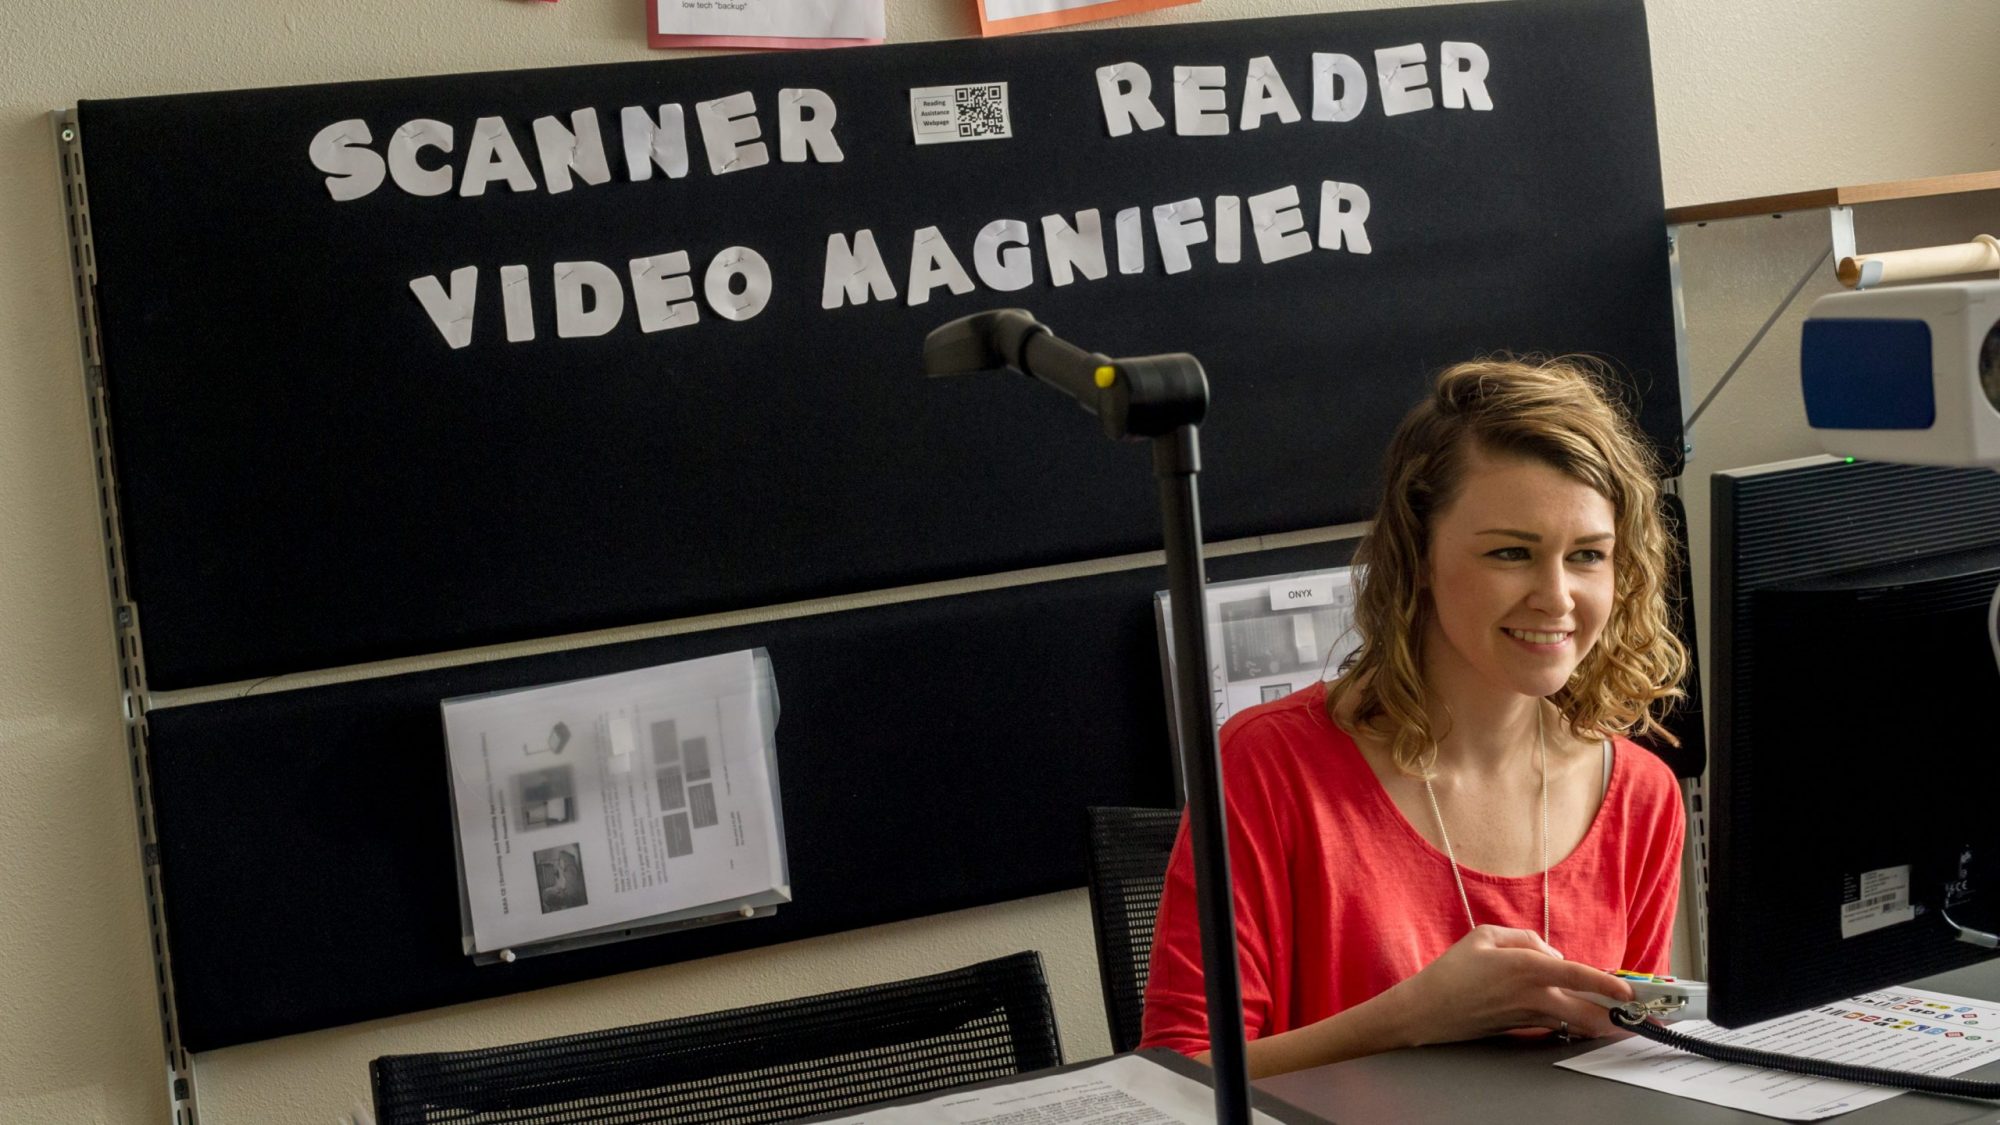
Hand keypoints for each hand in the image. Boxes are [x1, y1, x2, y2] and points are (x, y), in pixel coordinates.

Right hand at [1377, 925, 1637, 1045]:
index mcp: (1526, 968)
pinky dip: (1574, 1022)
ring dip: (1598, 1022)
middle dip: (1613, 1018)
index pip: (1577, 974)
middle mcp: (1533, 995)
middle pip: (1586, 1012)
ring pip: (1575, 1021)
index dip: (1607, 983)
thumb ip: (1524, 937)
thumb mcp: (1484, 936)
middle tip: (1634, 1019)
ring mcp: (1529, 1016)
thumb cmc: (1452, 971)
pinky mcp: (1522, 1027)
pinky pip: (1557, 1023)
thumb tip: (1550, 952)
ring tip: (1619, 1021)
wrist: (1428, 1011)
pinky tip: (1584, 1021)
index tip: (1628, 991)